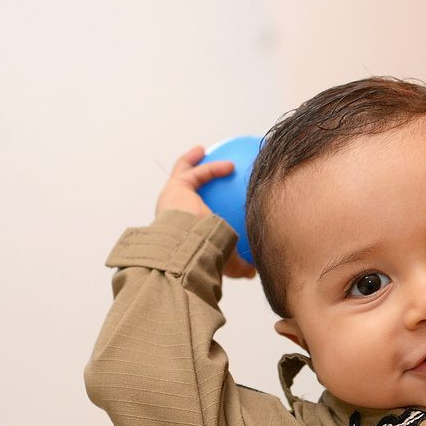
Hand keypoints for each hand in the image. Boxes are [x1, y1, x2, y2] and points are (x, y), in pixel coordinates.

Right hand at [156, 145, 254, 278]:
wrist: (187, 248)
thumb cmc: (204, 256)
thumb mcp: (224, 261)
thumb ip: (238, 265)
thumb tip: (254, 272)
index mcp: (182, 233)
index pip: (190, 221)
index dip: (200, 214)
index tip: (213, 209)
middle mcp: (173, 216)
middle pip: (182, 195)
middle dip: (189, 183)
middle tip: (199, 176)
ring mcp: (171, 200)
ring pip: (183, 177)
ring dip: (194, 165)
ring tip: (203, 152)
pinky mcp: (175, 188)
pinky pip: (197, 173)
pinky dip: (213, 167)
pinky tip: (231, 165)